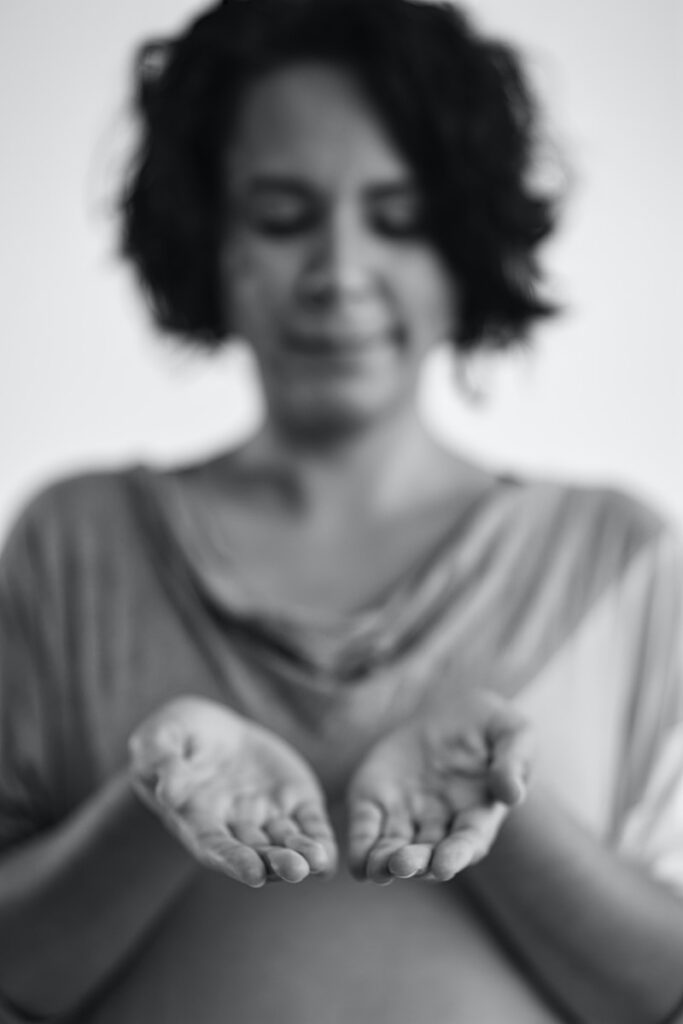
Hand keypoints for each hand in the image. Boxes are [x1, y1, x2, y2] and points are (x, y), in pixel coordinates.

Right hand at [129, 696, 337, 887]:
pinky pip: (308, 823)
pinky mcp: (292, 798)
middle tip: (296, 871)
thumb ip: (163, 762)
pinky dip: (319, 838)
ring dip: (301, 855)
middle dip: (276, 863)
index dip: (234, 861)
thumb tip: (168, 791)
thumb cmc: (173, 735)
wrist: (209, 726)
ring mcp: (265, 814)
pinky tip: (329, 855)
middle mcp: (234, 825)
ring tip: (317, 862)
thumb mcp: (158, 740)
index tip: (253, 874)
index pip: (216, 846)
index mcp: (197, 817)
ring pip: (285, 842)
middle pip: (256, 852)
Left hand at [347, 688, 532, 883]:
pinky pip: (367, 828)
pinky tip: (356, 864)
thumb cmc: (492, 727)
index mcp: (477, 814)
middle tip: (405, 865)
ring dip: (385, 862)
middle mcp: (440, 824)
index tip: (444, 865)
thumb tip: (512, 793)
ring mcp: (407, 814)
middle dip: (417, 862)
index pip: (466, 842)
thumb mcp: (513, 733)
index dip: (455, 855)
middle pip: (428, 852)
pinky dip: (360, 847)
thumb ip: (514, 761)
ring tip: (378, 868)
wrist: (453, 711)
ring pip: (394, 848)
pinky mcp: (377, 800)